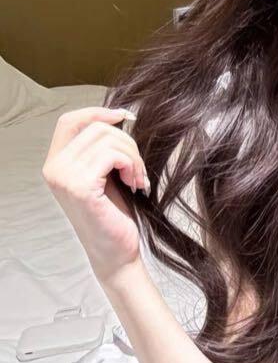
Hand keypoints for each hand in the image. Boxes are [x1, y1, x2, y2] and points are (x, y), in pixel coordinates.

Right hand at [41, 107, 149, 284]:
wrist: (116, 250)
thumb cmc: (113, 212)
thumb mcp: (105, 172)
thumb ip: (101, 147)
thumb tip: (120, 115)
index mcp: (56, 162)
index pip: (70, 120)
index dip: (98, 112)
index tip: (126, 117)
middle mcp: (53, 168)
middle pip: (97, 128)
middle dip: (127, 142)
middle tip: (138, 168)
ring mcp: (64, 177)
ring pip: (108, 140)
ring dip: (133, 156)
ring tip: (138, 178)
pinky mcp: (80, 187)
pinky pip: (112, 155)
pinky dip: (132, 165)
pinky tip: (136, 184)